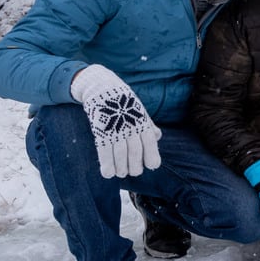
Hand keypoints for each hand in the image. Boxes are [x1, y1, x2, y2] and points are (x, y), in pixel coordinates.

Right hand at [70, 64, 161, 178]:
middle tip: (132, 172)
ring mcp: (115, 128)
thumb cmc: (124, 101)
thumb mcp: (140, 110)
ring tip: (120, 174)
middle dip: (135, 167)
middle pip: (135, 152)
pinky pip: (104, 150)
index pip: (150, 143)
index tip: (151, 166)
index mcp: (142, 122)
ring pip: (121, 154)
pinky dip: (107, 164)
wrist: (102, 86)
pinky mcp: (101, 130)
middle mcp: (131, 126)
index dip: (152, 156)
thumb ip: (148, 125)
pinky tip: (108, 174)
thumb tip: (158, 136)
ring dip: (121, 168)